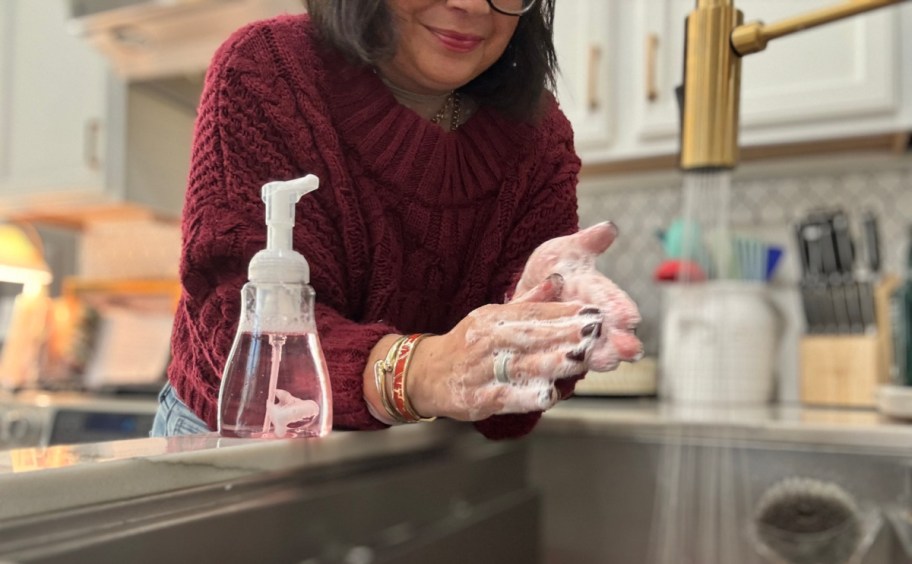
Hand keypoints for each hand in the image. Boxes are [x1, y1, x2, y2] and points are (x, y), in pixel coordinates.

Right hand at [409, 275, 603, 420]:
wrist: (426, 375)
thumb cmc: (467, 344)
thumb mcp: (492, 316)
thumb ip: (528, 303)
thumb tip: (558, 280)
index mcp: (493, 318)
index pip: (531, 312)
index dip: (562, 312)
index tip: (591, 311)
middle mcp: (486, 341)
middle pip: (529, 336)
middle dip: (564, 334)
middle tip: (594, 332)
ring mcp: (481, 370)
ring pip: (521, 366)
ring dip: (552, 363)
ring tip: (580, 359)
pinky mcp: (478, 398)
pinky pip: (506, 397)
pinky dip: (527, 396)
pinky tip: (549, 395)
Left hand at [515, 222, 641, 370]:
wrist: (533, 286)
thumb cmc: (556, 264)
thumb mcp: (567, 249)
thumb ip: (588, 241)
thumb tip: (610, 228)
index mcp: (594, 290)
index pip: (611, 299)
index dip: (621, 309)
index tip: (631, 318)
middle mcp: (590, 316)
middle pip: (608, 330)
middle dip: (618, 341)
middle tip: (628, 351)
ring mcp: (576, 334)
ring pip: (591, 349)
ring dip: (599, 357)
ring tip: (606, 363)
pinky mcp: (559, 348)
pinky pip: (566, 362)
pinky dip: (568, 370)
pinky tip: (570, 377)